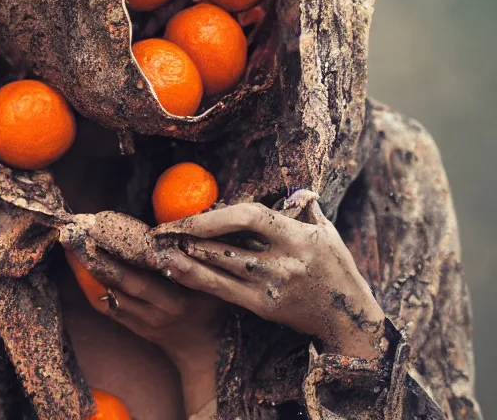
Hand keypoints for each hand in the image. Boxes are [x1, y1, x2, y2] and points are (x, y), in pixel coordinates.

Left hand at [60, 213, 222, 415]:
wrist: (204, 352)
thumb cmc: (212, 309)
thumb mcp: (216, 286)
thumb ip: (202, 261)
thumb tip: (185, 228)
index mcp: (179, 301)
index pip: (147, 277)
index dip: (128, 258)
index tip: (111, 235)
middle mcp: (158, 313)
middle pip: (125, 284)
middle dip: (101, 261)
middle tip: (82, 238)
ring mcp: (143, 322)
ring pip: (110, 297)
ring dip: (90, 274)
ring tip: (74, 248)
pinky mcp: (133, 327)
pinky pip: (107, 308)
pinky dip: (91, 289)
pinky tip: (79, 268)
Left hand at [152, 191, 386, 359]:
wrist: (348, 318)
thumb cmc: (336, 267)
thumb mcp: (327, 232)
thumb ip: (306, 209)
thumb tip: (297, 189)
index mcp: (297, 237)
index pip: (251, 217)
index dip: (218, 215)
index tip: (192, 214)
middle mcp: (282, 263)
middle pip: (227, 247)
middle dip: (192, 237)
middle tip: (161, 230)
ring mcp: (270, 288)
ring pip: (220, 273)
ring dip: (187, 261)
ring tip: (160, 250)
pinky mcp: (263, 307)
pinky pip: (223, 293)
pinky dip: (198, 280)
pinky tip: (177, 271)